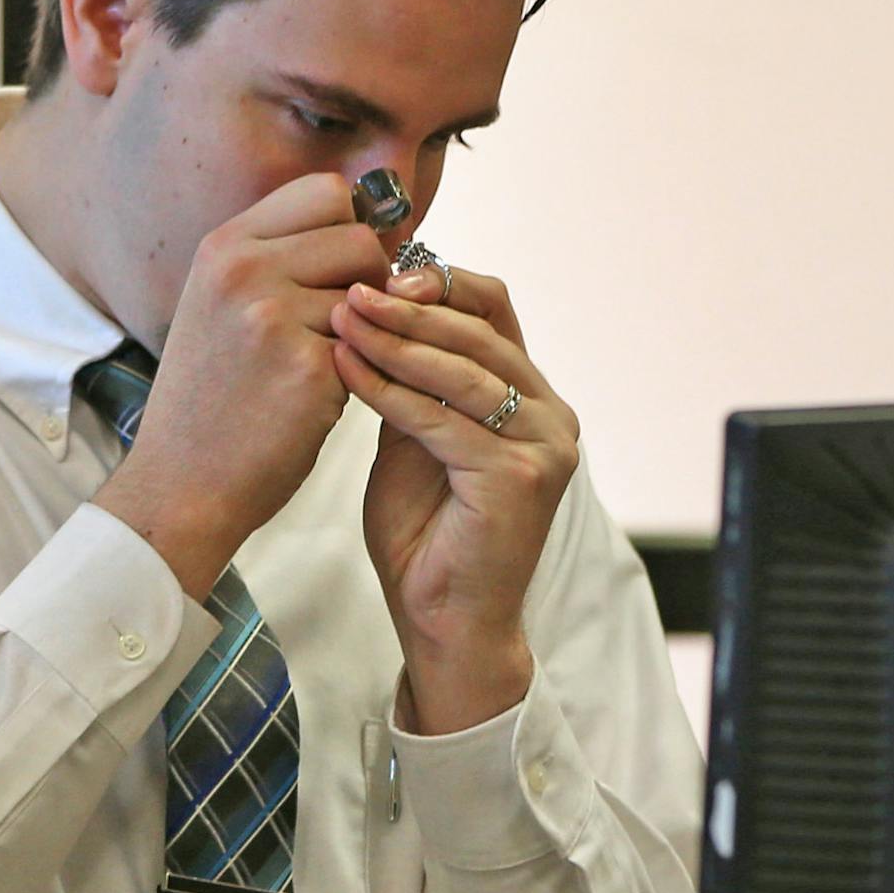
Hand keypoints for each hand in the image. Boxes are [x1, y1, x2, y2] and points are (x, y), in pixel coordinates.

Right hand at [95, 174, 391, 599]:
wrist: (180, 483)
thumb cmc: (210, 399)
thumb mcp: (218, 305)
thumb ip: (276, 259)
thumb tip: (364, 222)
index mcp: (223, 247)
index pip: (325, 191)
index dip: (349, 228)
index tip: (341, 271)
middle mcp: (243, 270)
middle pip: (360, 236)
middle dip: (369, 281)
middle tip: (342, 327)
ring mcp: (274, 316)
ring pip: (374, 292)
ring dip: (366, 328)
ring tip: (321, 364)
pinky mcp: (307, 368)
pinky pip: (373, 347)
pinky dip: (359, 373)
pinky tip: (318, 399)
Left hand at [327, 256, 579, 733]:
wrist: (443, 620)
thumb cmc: (425, 535)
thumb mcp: (413, 440)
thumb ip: (413, 385)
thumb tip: (376, 315)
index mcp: (531, 397)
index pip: (494, 310)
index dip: (439, 283)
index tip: (376, 273)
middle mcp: (551, 414)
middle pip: (481, 330)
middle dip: (409, 306)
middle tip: (350, 288)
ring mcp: (545, 445)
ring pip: (463, 369)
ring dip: (395, 340)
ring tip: (342, 317)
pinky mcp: (520, 477)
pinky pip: (441, 419)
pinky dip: (389, 391)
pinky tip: (347, 371)